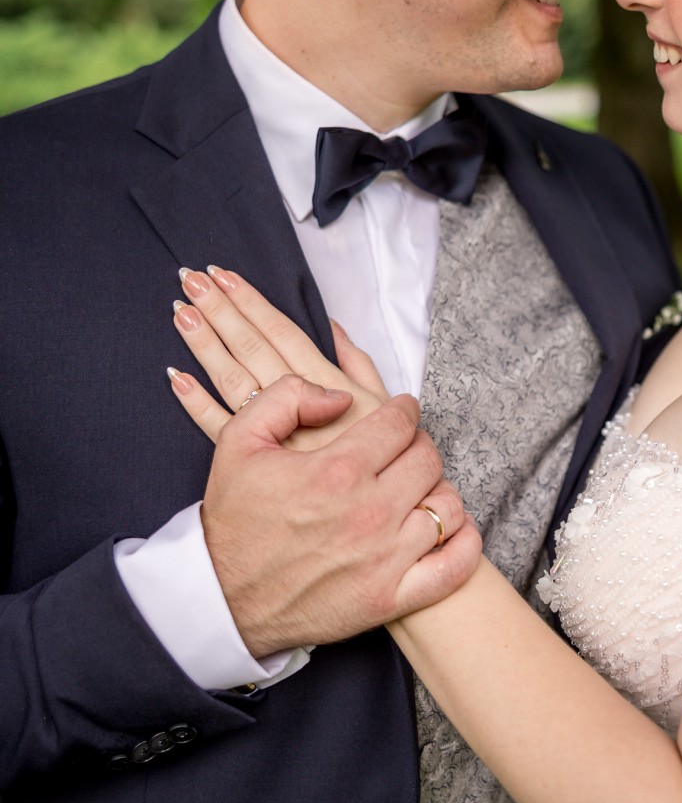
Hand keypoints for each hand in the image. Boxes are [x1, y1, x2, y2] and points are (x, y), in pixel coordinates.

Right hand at [166, 267, 480, 654]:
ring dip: (437, 490)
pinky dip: (463, 543)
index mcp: (336, 470)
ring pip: (447, 506)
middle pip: (427, 459)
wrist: (222, 599)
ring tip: (418, 487)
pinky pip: (454, 566)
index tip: (401, 412)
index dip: (403, 410)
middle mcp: (368, 512)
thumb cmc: (234, 520)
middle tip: (404, 449)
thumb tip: (341, 397)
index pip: (400, 424)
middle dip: (418, 445)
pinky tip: (448, 528)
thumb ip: (289, 397)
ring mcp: (384, 559)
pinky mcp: (390, 599)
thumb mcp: (239, 440)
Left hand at [171, 265, 385, 450]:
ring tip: (181, 311)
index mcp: (328, 385)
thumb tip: (334, 327)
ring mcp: (274, 435)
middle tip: (191, 278)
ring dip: (204, 345)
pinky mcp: (257, 464)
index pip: (281, 332)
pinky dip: (195, 403)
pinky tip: (175, 377)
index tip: (225, 275)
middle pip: (251, 348)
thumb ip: (360, 366)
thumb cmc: (385, 467)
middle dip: (221, 311)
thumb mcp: (383, 410)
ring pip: (232, 379)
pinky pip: (218, 429)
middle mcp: (297, 406)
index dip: (252, 302)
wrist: (371, 527)